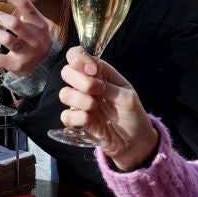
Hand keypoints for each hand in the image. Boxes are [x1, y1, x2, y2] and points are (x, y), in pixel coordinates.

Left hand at [0, 0, 55, 77]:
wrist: (45, 65)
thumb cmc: (35, 40)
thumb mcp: (36, 25)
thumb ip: (23, 13)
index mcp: (40, 24)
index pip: (25, 4)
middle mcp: (35, 38)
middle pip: (14, 23)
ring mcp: (26, 53)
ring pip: (6, 39)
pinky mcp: (16, 65)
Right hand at [59, 47, 159, 168]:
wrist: (133, 141)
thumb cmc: (133, 114)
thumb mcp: (127, 97)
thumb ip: (108, 85)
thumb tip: (91, 77)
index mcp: (99, 73)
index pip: (76, 55)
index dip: (78, 59)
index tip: (92, 71)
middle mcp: (85, 85)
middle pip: (66, 72)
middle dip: (81, 82)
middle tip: (99, 92)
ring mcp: (79, 103)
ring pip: (64, 94)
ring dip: (81, 100)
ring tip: (96, 107)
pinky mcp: (76, 121)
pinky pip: (65, 116)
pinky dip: (77, 118)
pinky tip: (89, 121)